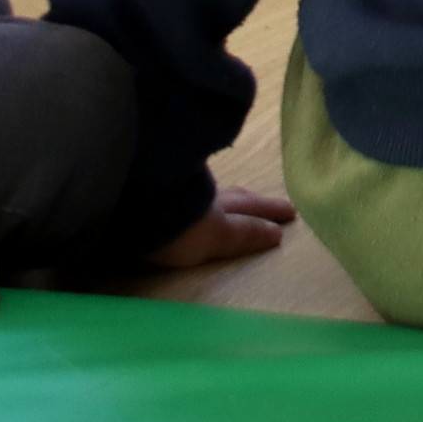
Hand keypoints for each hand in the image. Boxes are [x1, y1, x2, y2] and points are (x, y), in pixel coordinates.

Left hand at [145, 185, 295, 268]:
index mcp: (220, 207)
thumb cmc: (178, 226)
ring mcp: (179, 187)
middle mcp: (204, 193)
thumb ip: (243, 233)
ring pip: (211, 190)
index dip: (268, 213)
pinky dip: (199, 191)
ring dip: (228, 196)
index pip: (249, 210)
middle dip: (256, 202)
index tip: (290, 214)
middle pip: (235, 195)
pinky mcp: (156, 189)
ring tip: (236, 200)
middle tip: (274, 205)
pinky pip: (185, 186)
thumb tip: (275, 234)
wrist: (133, 203)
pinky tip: (190, 195)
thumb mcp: (215, 235)